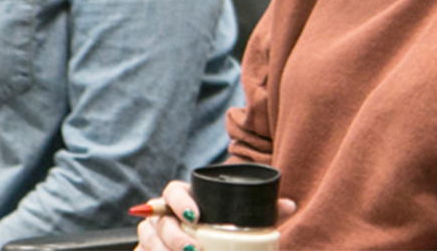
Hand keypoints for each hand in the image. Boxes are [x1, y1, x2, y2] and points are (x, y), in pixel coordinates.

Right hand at [135, 180, 297, 250]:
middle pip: (159, 219)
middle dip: (173, 235)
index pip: (173, 191)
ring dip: (162, 248)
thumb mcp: (241, 221)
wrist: (202, 247)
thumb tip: (289, 205)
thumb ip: (264, 212)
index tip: (196, 217)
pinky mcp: (147, 250)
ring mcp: (152, 234)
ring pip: (147, 238)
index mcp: (184, 200)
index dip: (180, 202)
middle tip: (193, 248)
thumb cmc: (222, 230)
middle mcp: (164, 215)